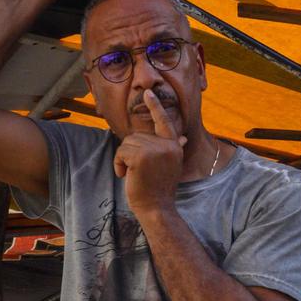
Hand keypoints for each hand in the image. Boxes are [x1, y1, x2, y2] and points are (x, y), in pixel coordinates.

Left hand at [115, 91, 185, 215]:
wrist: (157, 208)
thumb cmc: (159, 189)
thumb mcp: (170, 165)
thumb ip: (172, 147)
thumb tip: (182, 136)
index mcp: (173, 146)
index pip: (163, 121)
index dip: (155, 106)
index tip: (148, 92)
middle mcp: (167, 145)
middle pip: (136, 136)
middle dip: (130, 152)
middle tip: (137, 172)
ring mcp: (155, 150)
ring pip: (126, 144)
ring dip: (123, 160)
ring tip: (133, 175)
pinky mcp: (141, 156)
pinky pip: (121, 152)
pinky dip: (118, 164)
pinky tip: (127, 176)